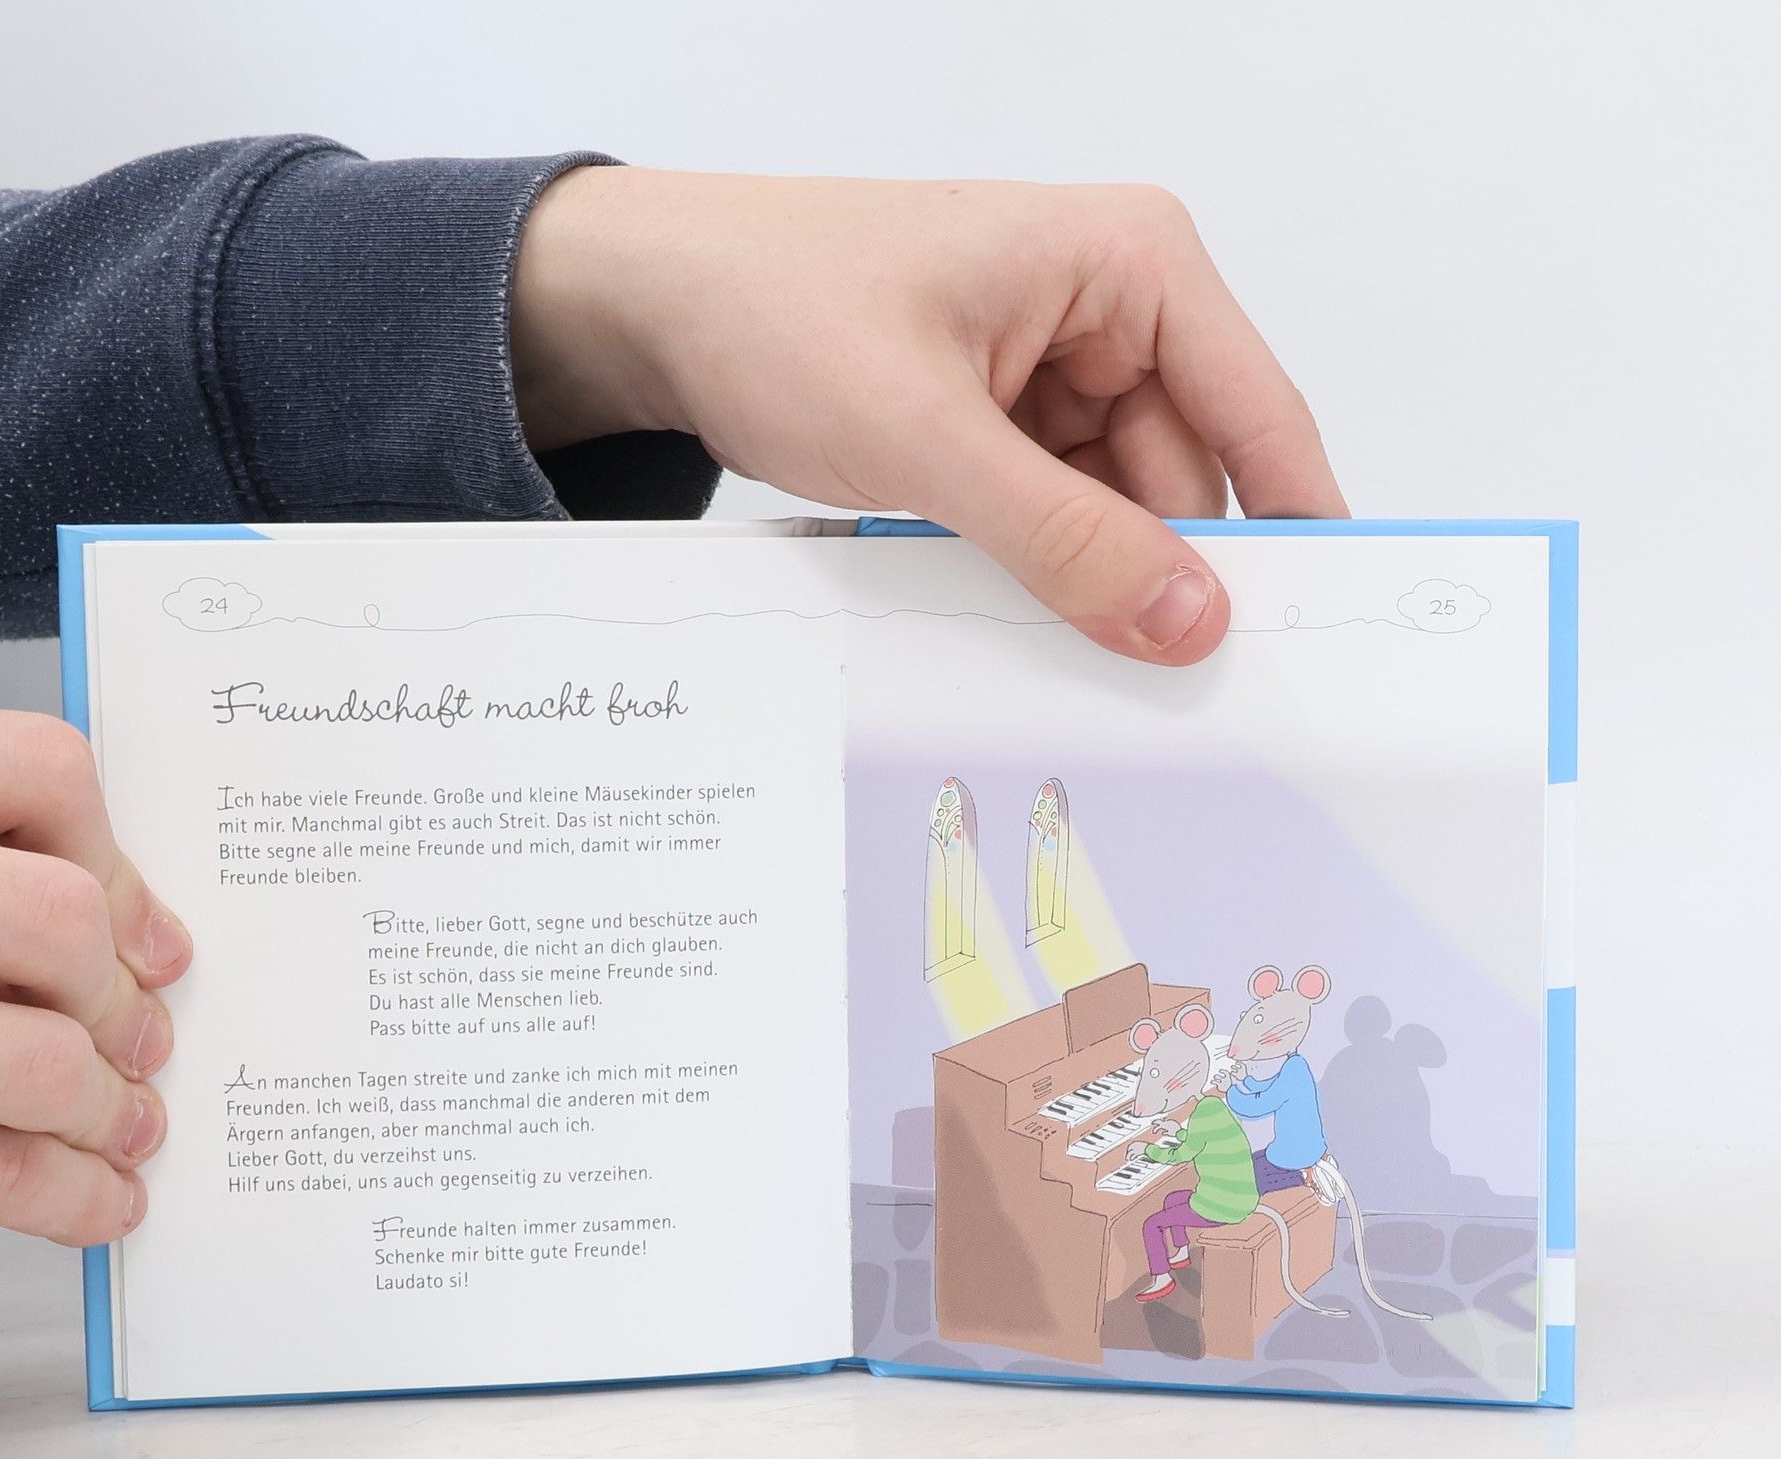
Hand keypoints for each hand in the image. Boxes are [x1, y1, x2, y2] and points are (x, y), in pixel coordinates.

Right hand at [0, 703, 190, 1245]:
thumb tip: (130, 933)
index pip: (31, 771)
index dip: (119, 863)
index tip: (148, 938)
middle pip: (49, 924)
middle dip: (120, 1008)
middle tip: (142, 1050)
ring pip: (24, 1058)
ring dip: (104, 1113)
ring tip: (122, 1132)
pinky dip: (54, 1195)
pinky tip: (84, 1199)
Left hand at [513, 169, 1344, 664]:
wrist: (656, 305)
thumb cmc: (775, 306)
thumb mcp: (928, 437)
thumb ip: (1066, 537)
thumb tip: (1190, 617)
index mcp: (1132, 264)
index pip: (1258, 416)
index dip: (1292, 532)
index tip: (1317, 638)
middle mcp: (1114, 311)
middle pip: (1190, 480)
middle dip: (1159, 573)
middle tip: (1143, 680)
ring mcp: (1060, 373)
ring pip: (1122, 512)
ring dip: (1086, 576)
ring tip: (1027, 616)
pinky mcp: (1009, 423)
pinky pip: (1060, 516)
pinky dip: (1038, 565)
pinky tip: (999, 593)